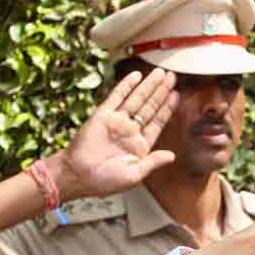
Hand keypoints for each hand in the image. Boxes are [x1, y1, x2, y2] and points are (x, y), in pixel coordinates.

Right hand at [48, 69, 179, 201]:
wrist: (78, 175)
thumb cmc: (104, 181)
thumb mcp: (135, 175)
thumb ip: (153, 162)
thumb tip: (172, 156)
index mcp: (139, 146)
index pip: (157, 122)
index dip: (167, 109)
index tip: (176, 96)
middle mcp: (129, 131)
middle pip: (149, 107)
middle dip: (161, 92)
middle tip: (172, 77)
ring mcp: (116, 122)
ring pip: (136, 99)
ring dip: (148, 86)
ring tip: (161, 73)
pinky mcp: (102, 115)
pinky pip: (117, 96)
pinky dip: (126, 85)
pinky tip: (136, 76)